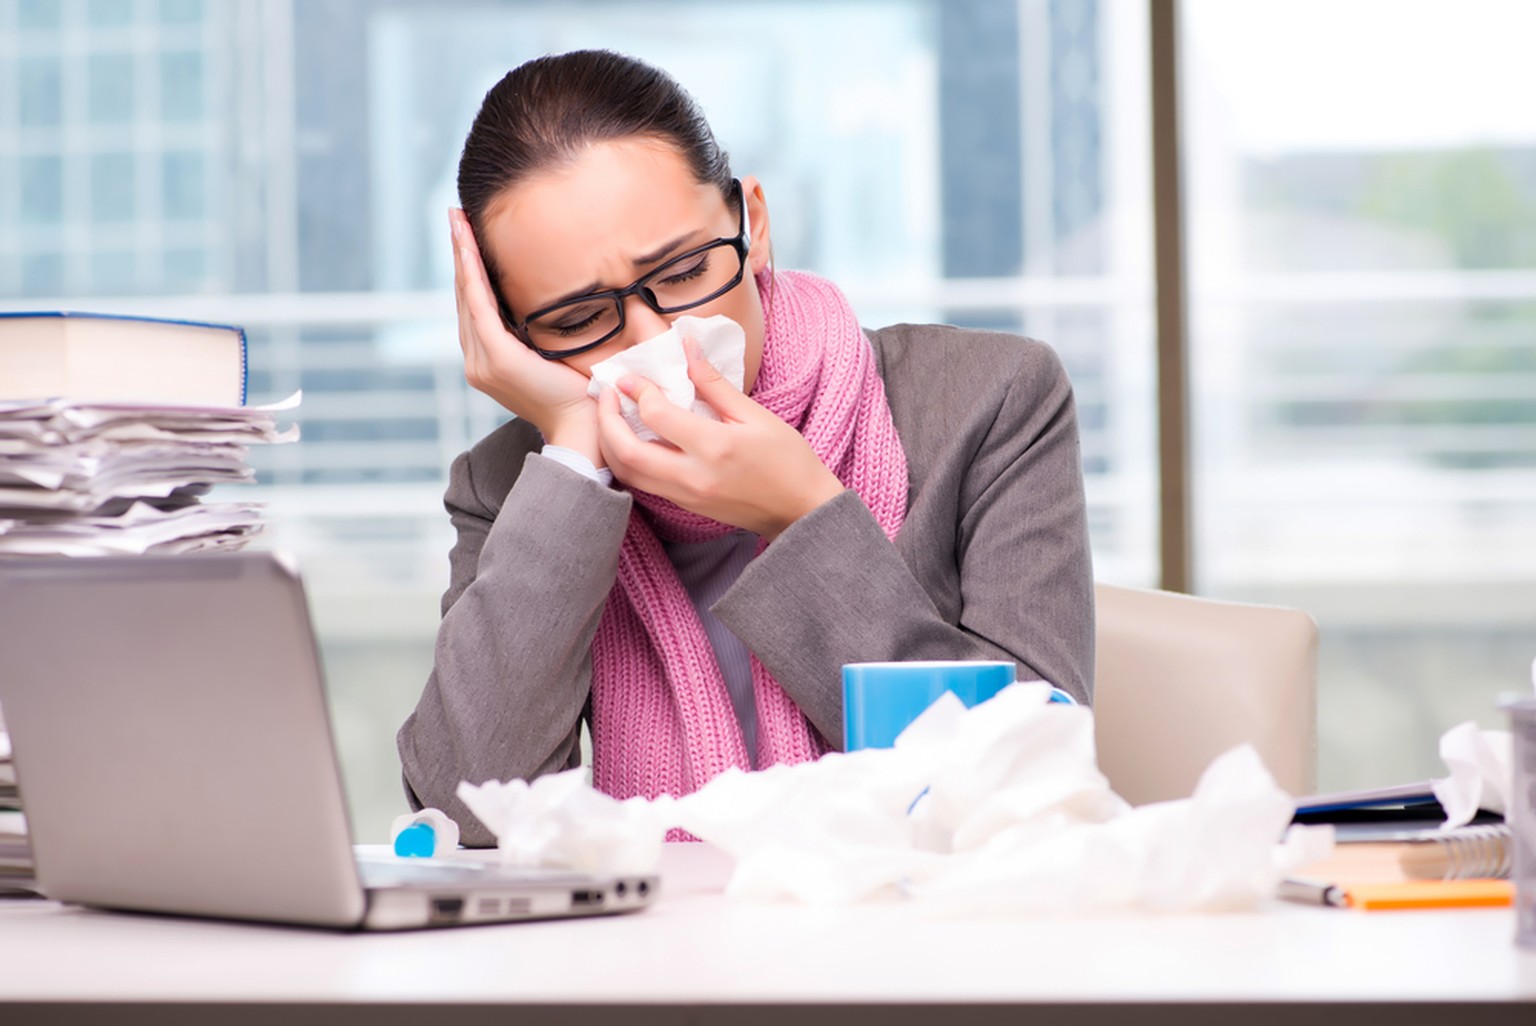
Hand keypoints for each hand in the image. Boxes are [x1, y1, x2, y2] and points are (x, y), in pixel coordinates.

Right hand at [450, 209, 598, 459]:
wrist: (585, 425)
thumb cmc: (582, 392)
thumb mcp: (557, 354)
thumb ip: (544, 332)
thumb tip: (556, 299)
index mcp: (491, 361)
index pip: (475, 306)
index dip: (469, 269)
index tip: (466, 234)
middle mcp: (479, 361)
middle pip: (465, 296)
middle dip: (460, 254)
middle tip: (456, 215)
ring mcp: (483, 361)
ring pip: (467, 297)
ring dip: (462, 256)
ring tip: (457, 221)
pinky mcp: (496, 358)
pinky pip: (479, 306)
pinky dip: (472, 275)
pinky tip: (467, 247)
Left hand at [596, 336, 844, 538]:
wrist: (801, 510)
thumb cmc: (787, 460)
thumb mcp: (756, 415)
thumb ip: (714, 383)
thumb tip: (687, 346)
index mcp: (715, 448)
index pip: (658, 416)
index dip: (637, 390)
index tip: (630, 376)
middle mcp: (694, 476)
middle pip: (627, 452)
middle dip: (606, 419)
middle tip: (606, 394)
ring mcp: (686, 496)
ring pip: (628, 473)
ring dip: (610, 443)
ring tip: (611, 415)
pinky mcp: (685, 507)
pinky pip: (642, 484)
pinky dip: (628, 461)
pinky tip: (632, 440)